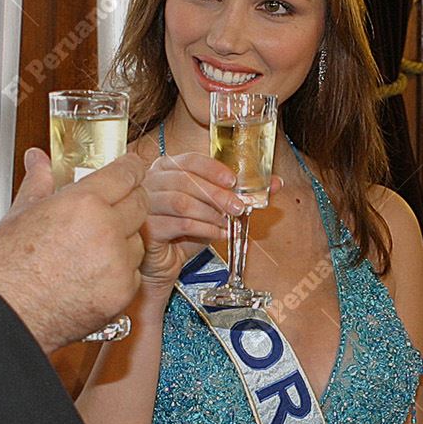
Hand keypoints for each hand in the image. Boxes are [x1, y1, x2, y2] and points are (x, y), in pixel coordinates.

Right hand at [0, 149, 147, 349]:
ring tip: (91, 248)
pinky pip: (133, 272)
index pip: (126, 174)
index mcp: (82, 203)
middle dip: (130, 200)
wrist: (8, 317)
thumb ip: (38, 182)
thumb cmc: (7, 269)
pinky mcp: (123, 292)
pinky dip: (120, 271)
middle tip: (112, 207)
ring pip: (138, 240)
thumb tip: (37, 159)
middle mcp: (106, 230)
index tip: (132, 168)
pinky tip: (92, 274)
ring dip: (125, 239)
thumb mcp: (19, 214)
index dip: (131, 168)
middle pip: (141, 203)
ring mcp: (118, 263)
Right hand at [138, 151, 246, 290]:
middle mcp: (152, 181)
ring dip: (211, 212)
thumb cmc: (185, 231)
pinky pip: (179, 224)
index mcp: (167, 168)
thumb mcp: (216, 209)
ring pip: (181, 202)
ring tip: (228, 222)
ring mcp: (146, 203)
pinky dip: (204, 229)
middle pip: (186, 180)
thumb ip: (242, 193)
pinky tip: (217, 234)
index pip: (191, 160)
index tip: (234, 181)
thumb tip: (276, 182)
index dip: (214, 169)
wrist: (165, 262)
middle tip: (239, 207)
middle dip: (218, 194)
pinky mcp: (148, 227)